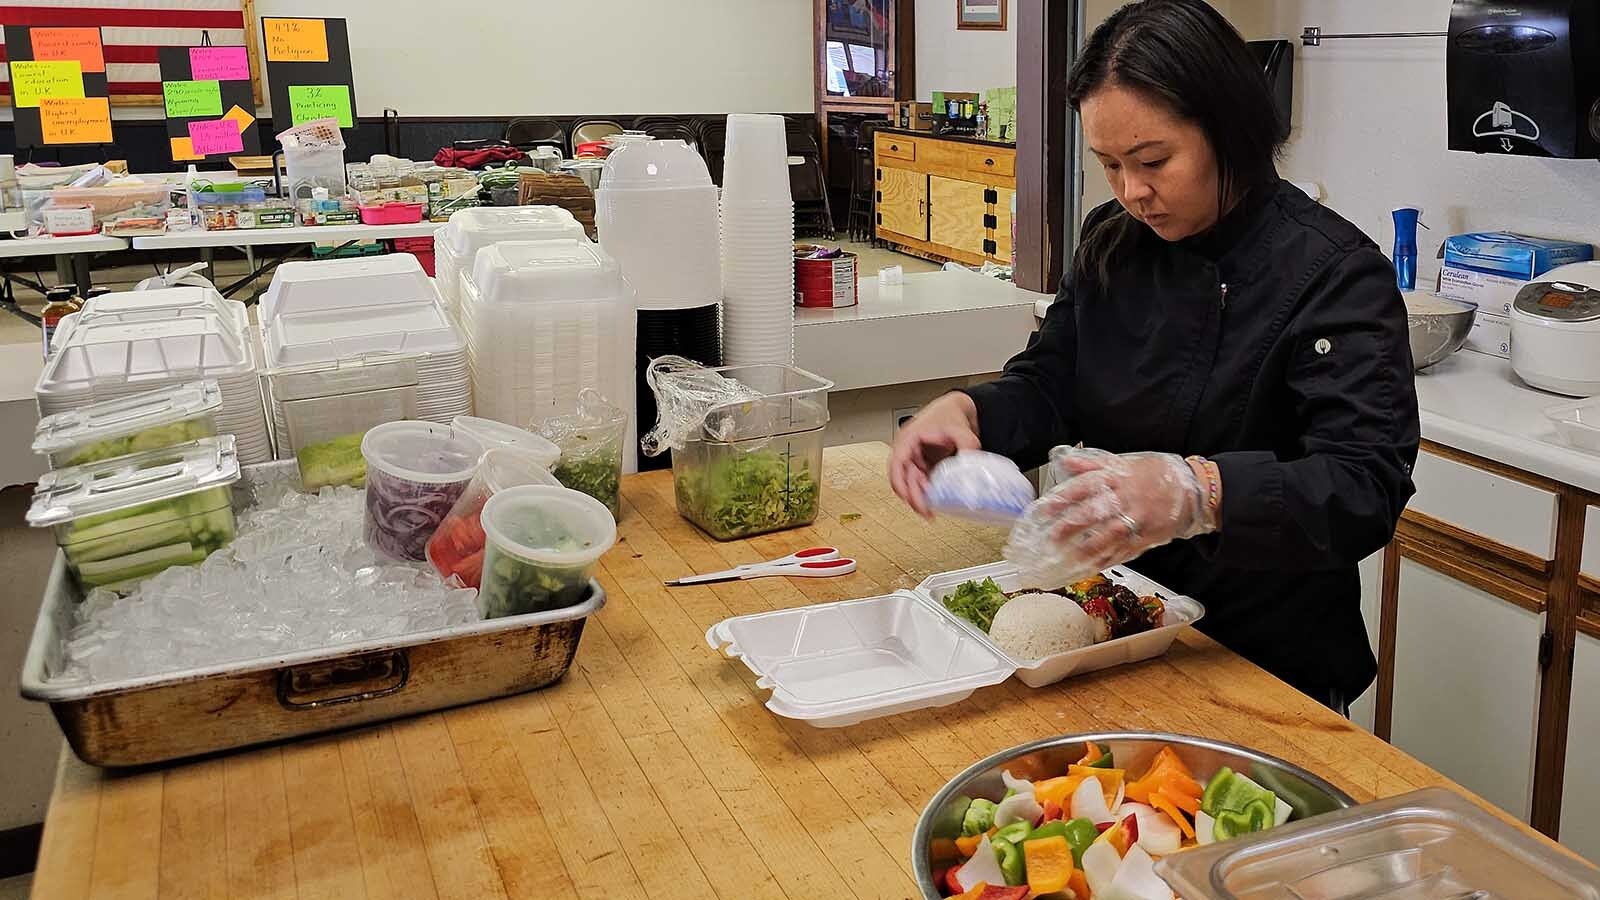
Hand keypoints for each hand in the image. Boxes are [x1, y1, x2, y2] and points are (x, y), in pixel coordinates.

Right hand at [888, 392, 981, 517]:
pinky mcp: (923, 465)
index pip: (897, 463)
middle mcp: (907, 450)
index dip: (901, 482)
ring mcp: (915, 459)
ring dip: (917, 497)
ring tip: (928, 511)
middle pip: (901, 477)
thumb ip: (968, 446)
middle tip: (924, 510)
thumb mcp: (961, 430)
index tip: (909, 497)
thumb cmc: (949, 415)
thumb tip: (971, 463)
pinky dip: (924, 493)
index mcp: (908, 438)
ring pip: (908, 483)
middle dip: (911, 495)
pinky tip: (933, 502)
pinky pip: (919, 482)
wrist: (956, 409)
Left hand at [1004, 447, 1213, 585]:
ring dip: (1084, 549)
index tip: (1042, 510)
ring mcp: (1137, 520)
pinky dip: (1105, 561)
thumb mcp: (1125, 462)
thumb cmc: (1156, 475)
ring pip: (1107, 537)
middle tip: (1049, 538)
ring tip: (1064, 558)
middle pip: (1093, 514)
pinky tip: (1088, 567)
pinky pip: (1123, 551)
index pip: (1083, 487)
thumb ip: (1093, 464)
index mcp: (1117, 477)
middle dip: (1069, 528)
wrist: (1193, 489)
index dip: (1061, 499)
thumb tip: (1066, 461)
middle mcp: (1126, 498)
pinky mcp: (1147, 537)